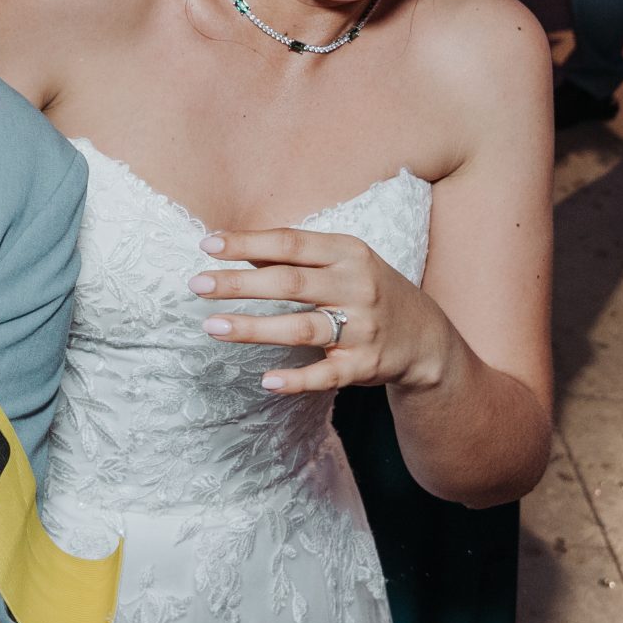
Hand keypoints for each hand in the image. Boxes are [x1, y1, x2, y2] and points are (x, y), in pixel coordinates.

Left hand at [191, 228, 456, 395]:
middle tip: (197, 284)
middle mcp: (356, 286)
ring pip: (301, 328)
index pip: (290, 242)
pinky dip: (298, 379)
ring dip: (254, 328)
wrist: (425, 337)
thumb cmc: (368, 290)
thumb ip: (295, 256)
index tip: (207, 244)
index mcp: (348, 253)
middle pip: (290, 283)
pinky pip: (327, 374)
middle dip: (240, 283)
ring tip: (212, 326)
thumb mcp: (342, 262)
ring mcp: (362, 328)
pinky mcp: (364, 365)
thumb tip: (236, 246)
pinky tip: (267, 380)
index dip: (247, 242)